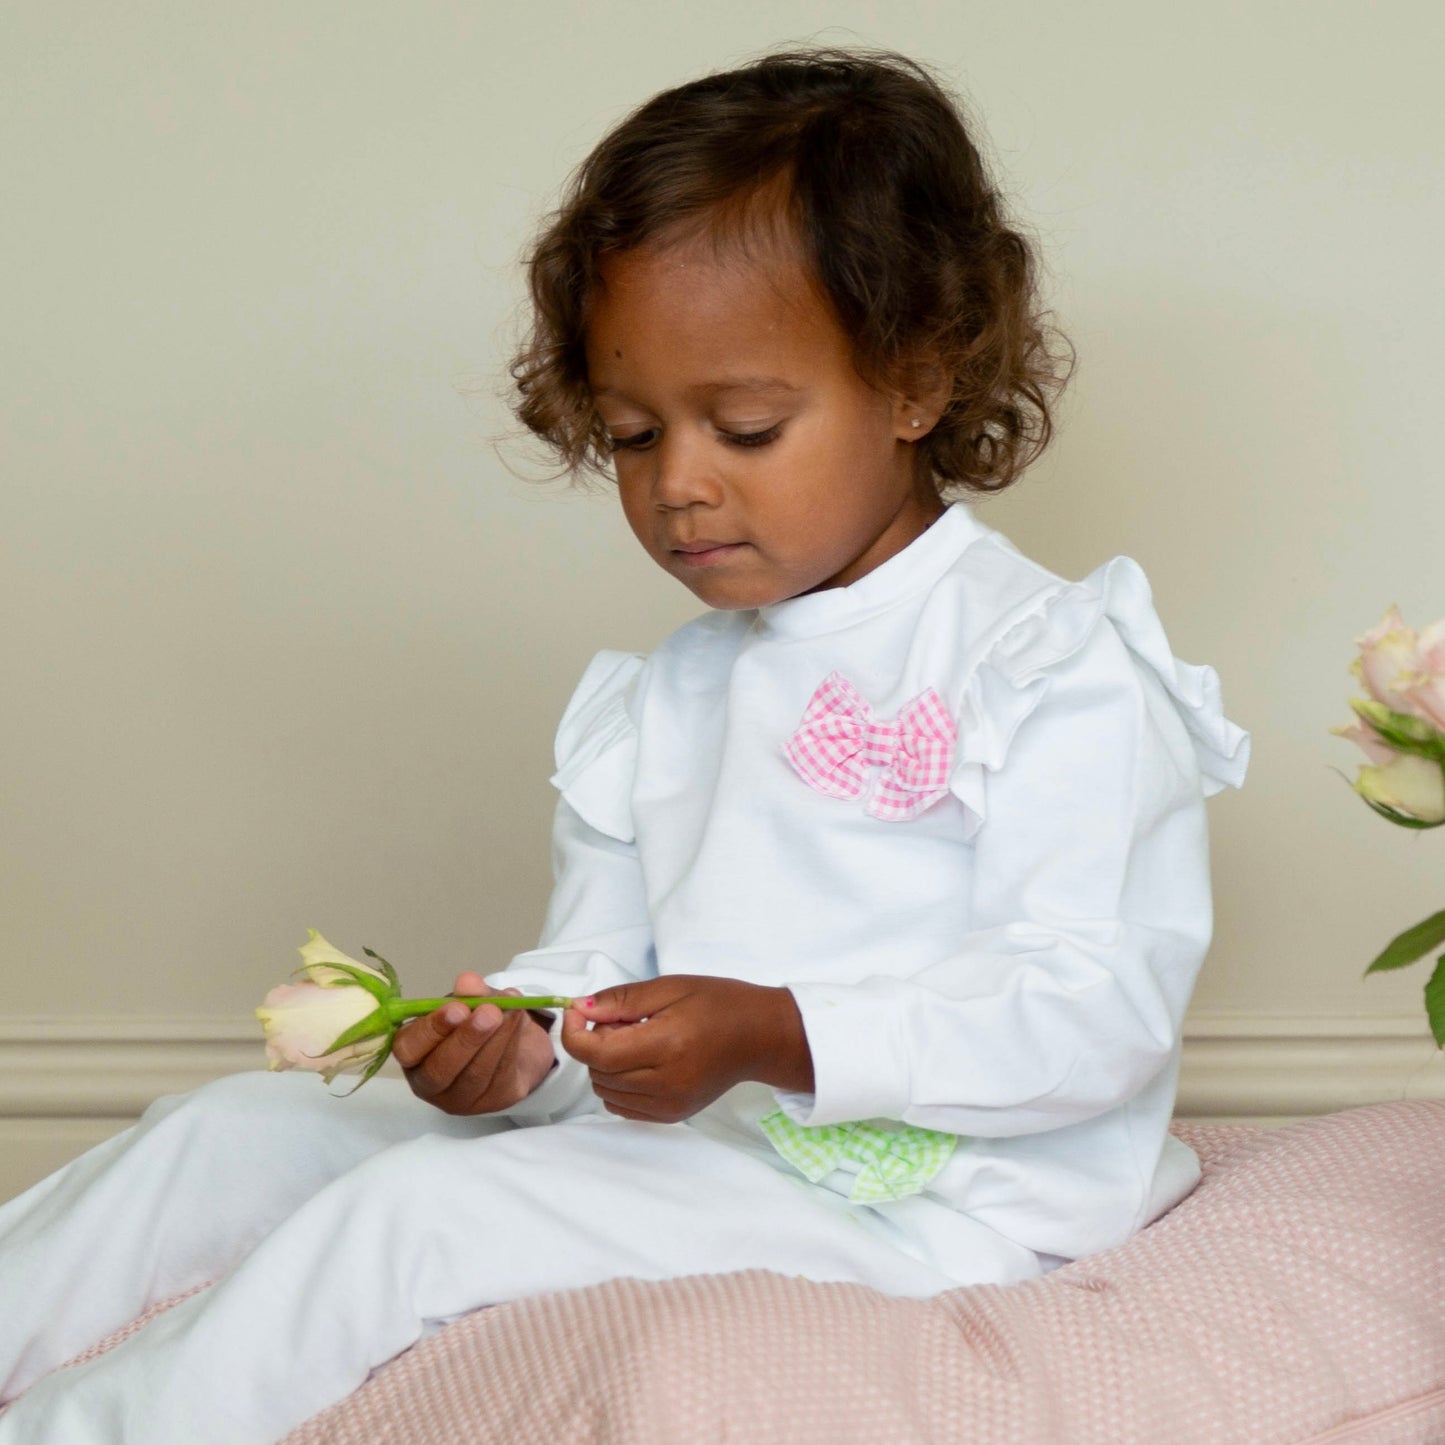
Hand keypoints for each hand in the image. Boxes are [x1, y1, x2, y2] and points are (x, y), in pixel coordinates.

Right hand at [393, 973, 556, 1115]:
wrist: (513, 1043)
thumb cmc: (474, 1021)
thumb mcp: (471, 1002)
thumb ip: (468, 993)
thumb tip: (468, 981)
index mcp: (413, 1054)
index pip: (408, 1049)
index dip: (431, 1030)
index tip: (457, 1008)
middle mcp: (430, 1083)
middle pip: (439, 1070)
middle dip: (466, 1039)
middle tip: (489, 1012)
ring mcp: (460, 1099)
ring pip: (474, 1075)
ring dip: (495, 1040)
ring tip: (510, 1011)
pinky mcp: (493, 1102)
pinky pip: (501, 1077)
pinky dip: (512, 1045)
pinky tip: (518, 1020)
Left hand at [559, 975, 812, 1122]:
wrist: (760, 1037)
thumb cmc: (718, 1004)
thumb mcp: (671, 987)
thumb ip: (622, 1000)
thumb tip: (580, 1009)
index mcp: (667, 1046)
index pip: (597, 1054)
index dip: (575, 1033)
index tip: (577, 1011)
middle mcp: (666, 1083)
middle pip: (598, 1073)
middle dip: (594, 1043)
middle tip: (620, 1019)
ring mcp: (669, 1105)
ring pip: (606, 1092)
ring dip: (605, 1065)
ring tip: (634, 1041)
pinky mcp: (672, 1116)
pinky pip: (622, 1106)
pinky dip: (618, 1084)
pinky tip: (639, 1063)